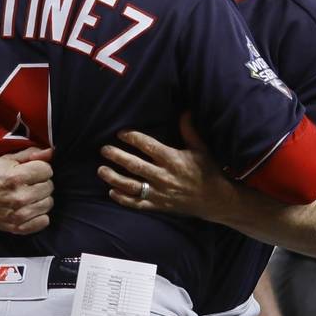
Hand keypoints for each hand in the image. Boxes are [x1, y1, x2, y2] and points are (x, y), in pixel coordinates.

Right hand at [0, 147, 54, 233]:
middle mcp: (19, 197)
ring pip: (48, 203)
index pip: (47, 170)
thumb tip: (50, 152)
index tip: (31, 171)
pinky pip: (44, 221)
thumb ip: (31, 154)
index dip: (40, 168)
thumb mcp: (7, 159)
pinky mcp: (18, 228)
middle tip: (28, 184)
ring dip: (41, 199)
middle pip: (49, 187)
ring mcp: (19, 215)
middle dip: (41, 183)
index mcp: (16, 177)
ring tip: (28, 196)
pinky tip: (29, 209)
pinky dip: (39, 215)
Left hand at [98, 113, 231, 219]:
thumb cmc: (207, 171)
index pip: (148, 146)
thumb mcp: (200, 148)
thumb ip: (189, 130)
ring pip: (131, 185)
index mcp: (173, 159)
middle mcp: (164, 176)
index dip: (133, 138)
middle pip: (134, 165)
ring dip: (114, 178)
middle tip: (104, 150)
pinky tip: (111, 192)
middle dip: (117, 156)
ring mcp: (160, 193)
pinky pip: (137, 204)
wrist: (215, 200)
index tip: (121, 133)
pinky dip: (123, 199)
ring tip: (101, 170)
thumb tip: (185, 110)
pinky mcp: (158, 206)